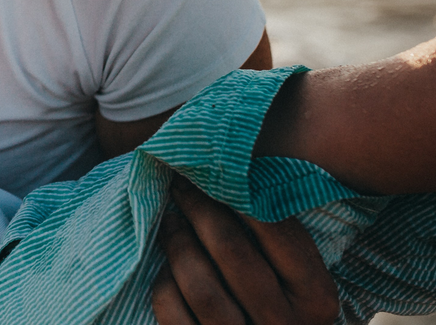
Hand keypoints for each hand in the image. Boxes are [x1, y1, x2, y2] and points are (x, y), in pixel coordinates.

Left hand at [151, 175, 337, 324]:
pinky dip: (164, 282)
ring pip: (201, 286)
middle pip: (233, 253)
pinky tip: (166, 266)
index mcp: (317, 299)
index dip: (241, 196)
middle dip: (201, 211)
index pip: (279, 233)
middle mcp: (285, 324)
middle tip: (182, 186)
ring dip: (179, 244)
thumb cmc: (281, 306)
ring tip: (170, 220)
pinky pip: (172, 311)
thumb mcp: (299, 280)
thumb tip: (240, 176)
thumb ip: (280, 241)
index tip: (215, 173)